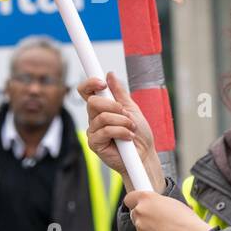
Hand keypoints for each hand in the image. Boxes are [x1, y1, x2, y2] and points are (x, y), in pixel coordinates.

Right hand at [78, 72, 164, 190]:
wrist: (144, 155)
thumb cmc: (139, 134)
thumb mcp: (131, 109)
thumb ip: (120, 93)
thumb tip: (110, 75)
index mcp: (101, 108)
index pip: (86, 92)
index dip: (90, 84)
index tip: (102, 83)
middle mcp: (94, 118)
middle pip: (92, 102)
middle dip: (113, 106)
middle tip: (125, 114)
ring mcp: (93, 131)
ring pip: (102, 117)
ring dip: (122, 121)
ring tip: (131, 128)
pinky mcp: (94, 143)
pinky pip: (105, 130)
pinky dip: (121, 132)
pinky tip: (128, 137)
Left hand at [124, 189, 212, 230]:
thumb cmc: (187, 220)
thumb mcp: (172, 203)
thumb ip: (157, 203)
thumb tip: (154, 206)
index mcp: (147, 198)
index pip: (129, 198)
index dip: (134, 201)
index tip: (137, 204)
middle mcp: (141, 212)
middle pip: (135, 213)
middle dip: (144, 216)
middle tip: (157, 220)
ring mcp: (140, 228)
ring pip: (140, 226)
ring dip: (148, 228)